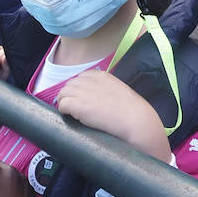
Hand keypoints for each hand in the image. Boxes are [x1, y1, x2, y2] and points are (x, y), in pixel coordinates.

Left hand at [55, 69, 171, 161]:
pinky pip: (62, 104)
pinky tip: (71, 117)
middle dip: (70, 96)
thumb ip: (106, 89)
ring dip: (64, 103)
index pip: (81, 77)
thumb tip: (95, 97)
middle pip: (69, 84)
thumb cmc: (132, 110)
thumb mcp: (119, 90)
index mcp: (101, 75)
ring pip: (62, 94)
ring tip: (71, 113)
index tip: (82, 99)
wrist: (136, 121)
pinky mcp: (78, 105)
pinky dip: (63, 111)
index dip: (78, 89)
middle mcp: (90, 81)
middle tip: (75, 108)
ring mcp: (83, 92)